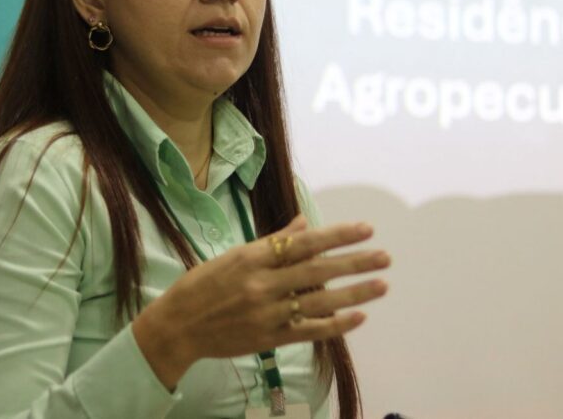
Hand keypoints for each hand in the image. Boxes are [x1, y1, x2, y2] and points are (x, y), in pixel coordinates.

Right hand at [132, 214, 389, 388]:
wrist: (178, 325)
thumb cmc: (203, 285)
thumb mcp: (233, 255)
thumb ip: (272, 242)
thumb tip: (305, 223)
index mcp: (251, 258)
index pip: (303, 243)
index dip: (336, 236)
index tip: (366, 228)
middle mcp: (261, 284)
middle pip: (317, 271)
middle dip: (354, 262)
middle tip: (384, 256)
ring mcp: (266, 313)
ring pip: (319, 302)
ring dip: (354, 293)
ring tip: (381, 284)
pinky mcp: (268, 338)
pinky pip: (309, 331)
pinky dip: (335, 324)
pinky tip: (358, 317)